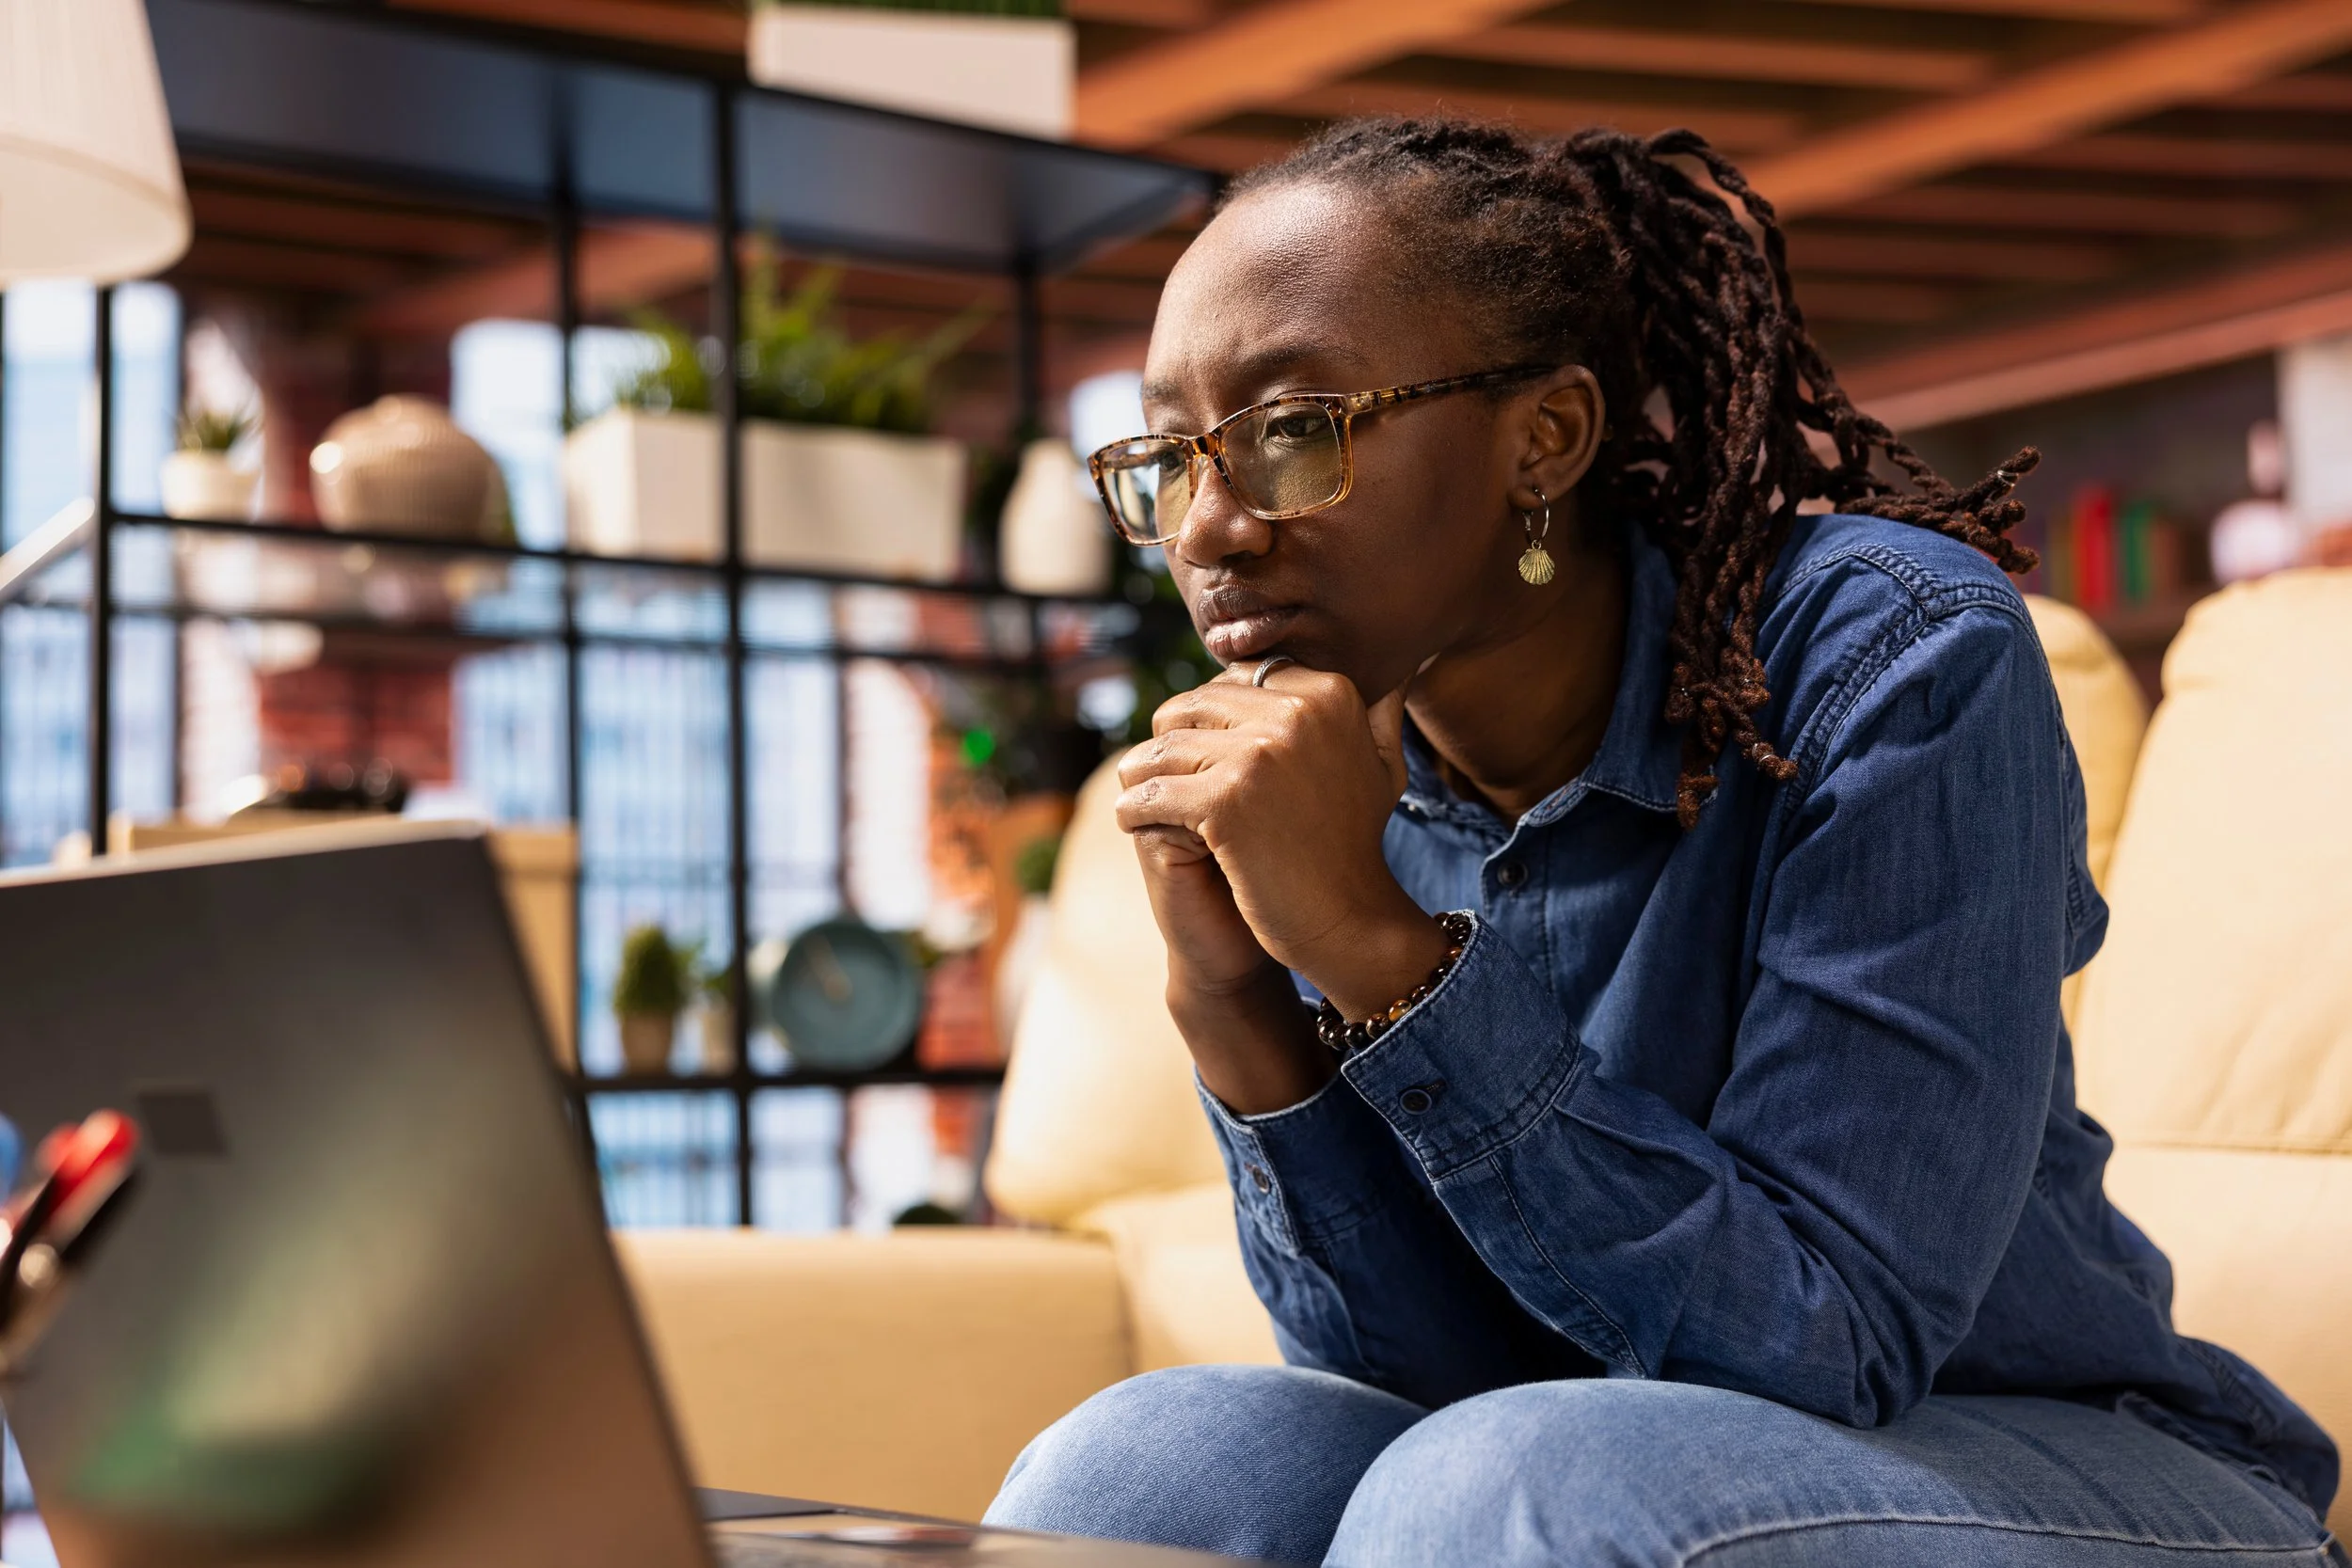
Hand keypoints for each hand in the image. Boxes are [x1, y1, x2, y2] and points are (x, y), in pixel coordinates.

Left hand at [1117, 665, 1450, 1018]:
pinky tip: (1132, 822)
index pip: (1236, 678)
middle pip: (1193, 705)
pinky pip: (1151, 792)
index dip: (1210, 712)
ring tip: (1137, 796)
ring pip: (1163, 745)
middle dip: (1170, 739)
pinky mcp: (1226, 799)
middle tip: (1159, 773)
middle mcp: (1297, 712)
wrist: (1347, 918)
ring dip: (1142, 774)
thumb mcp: (1383, 766)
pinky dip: (1133, 809)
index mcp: (1329, 693)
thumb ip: (1378, 711)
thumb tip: (1398, 666)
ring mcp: (1260, 754)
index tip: (1200, 747)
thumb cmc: (1354, 843)